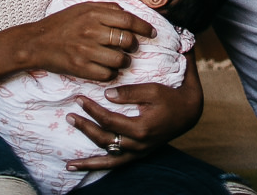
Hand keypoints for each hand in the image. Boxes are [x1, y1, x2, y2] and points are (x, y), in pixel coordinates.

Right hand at [25, 1, 152, 82]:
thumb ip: (106, 8)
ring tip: (120, 59)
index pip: (128, 20)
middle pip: (127, 40)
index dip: (144, 27)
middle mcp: (91, 31)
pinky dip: (111, 73)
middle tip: (131, 47)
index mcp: (93, 13)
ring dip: (124, 61)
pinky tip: (107, 68)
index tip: (152, 33)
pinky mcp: (81, 68)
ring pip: (120, 60)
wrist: (37, 42)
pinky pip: (108, 74)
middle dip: (134, 45)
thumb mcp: (83, 7)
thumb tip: (127, 13)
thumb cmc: (62, 23)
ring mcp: (86, 51)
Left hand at [64, 54, 202, 172]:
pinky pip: (116, 165)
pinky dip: (100, 167)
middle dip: (85, 128)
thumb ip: (129, 92)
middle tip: (69, 116)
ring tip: (69, 163)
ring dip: (88, 161)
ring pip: (108, 160)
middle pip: (105, 139)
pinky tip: (84, 167)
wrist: (187, 113)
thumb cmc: (169, 97)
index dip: (92, 110)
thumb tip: (106, 94)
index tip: (79, 98)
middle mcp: (138, 145)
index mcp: (141, 128)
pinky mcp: (138, 155)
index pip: (109, 120)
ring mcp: (138, 153)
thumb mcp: (152, 90)